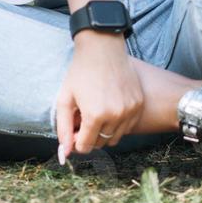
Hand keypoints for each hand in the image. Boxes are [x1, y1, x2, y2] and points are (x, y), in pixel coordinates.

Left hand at [54, 30, 144, 160]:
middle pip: (100, 144)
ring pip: (114, 138)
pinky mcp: (138, 105)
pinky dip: (117, 124)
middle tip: (82, 118)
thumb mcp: (64, 99)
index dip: (75, 140)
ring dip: (103, 132)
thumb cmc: (80, 72)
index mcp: (95, 116)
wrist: (103, 48)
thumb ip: (63, 128)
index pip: (85, 147)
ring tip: (95, 112)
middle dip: (89, 136)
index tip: (73, 129)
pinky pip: (126, 127)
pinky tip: (108, 107)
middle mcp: (115, 116)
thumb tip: (63, 154)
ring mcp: (130, 111)